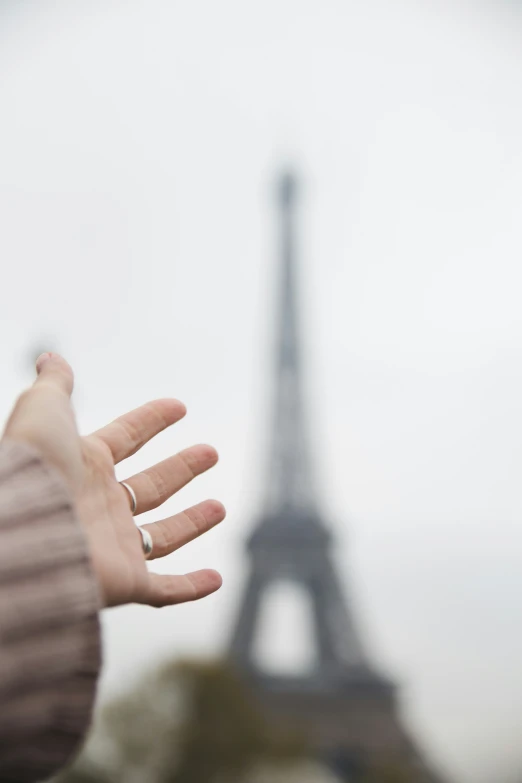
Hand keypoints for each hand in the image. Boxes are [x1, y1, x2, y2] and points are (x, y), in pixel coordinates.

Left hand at [3, 353, 224, 607]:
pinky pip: (164, 590)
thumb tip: (51, 356)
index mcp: (84, 464)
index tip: (179, 406)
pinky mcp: (124, 583)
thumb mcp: (43, 409)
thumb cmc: (32, 464)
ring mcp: (113, 545)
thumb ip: (54, 384)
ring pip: (162, 535)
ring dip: (192, 522)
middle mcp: (99, 505)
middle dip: (181, 469)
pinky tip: (216, 578)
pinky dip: (192, 587)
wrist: (20, 527)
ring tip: (220, 506)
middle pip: (150, 486)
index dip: (152, 420)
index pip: (126, 437)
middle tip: (211, 452)